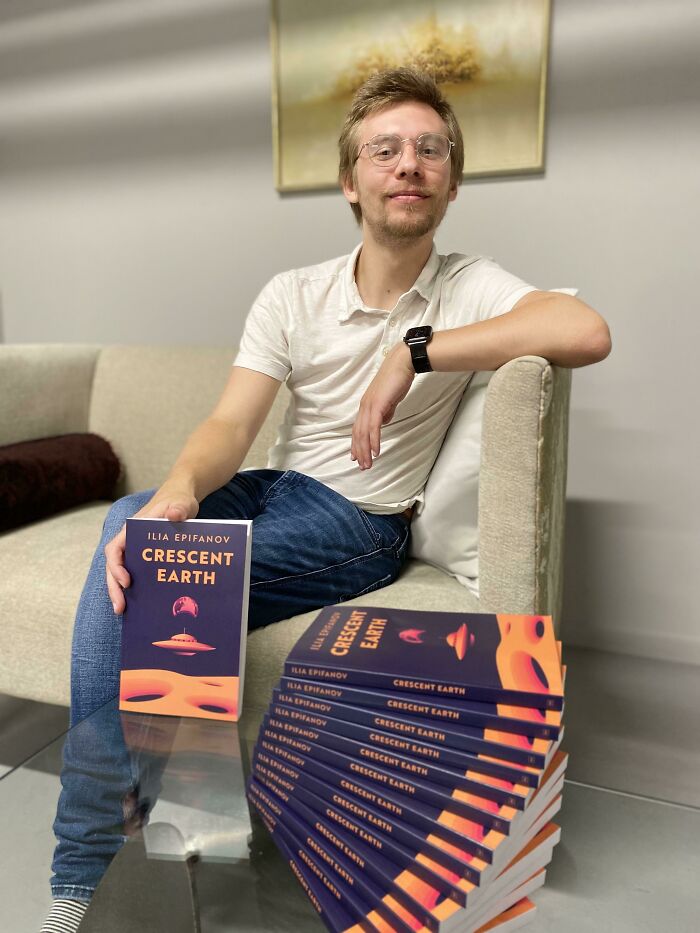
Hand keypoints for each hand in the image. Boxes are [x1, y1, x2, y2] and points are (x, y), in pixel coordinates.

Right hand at [105, 484, 199, 614]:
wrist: (181, 499)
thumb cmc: (178, 499)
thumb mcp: (182, 503)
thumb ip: (179, 508)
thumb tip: (174, 515)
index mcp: (133, 528)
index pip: (115, 549)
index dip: (116, 566)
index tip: (126, 581)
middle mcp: (130, 541)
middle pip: (114, 566)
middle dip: (114, 587)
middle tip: (120, 608)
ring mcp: (137, 549)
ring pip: (121, 572)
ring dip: (120, 591)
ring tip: (122, 611)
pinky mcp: (146, 556)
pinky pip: (136, 573)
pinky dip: (135, 588)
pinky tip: (140, 604)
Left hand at [351, 343, 414, 469]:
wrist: (402, 364)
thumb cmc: (397, 380)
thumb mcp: (390, 400)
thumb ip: (386, 412)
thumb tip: (384, 422)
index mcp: (366, 405)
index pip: (358, 429)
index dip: (356, 444)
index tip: (356, 457)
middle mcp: (364, 406)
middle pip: (358, 434)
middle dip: (359, 452)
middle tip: (362, 466)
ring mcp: (370, 406)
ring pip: (364, 433)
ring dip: (365, 451)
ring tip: (367, 464)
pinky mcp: (378, 405)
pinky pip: (374, 427)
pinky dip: (374, 440)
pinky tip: (376, 452)